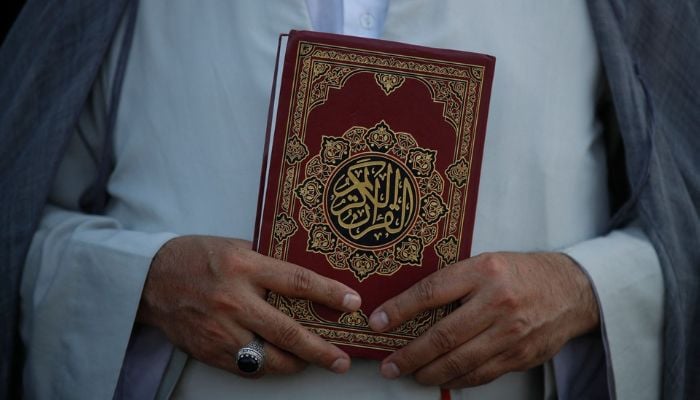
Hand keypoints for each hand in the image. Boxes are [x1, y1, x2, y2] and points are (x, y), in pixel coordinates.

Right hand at [137, 235, 361, 376]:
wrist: (150, 280)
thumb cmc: (196, 257)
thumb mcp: (235, 247)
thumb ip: (267, 263)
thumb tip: (305, 279)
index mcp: (244, 268)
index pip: (297, 282)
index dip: (329, 293)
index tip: (353, 303)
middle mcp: (234, 301)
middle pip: (288, 332)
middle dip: (321, 350)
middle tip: (342, 360)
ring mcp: (221, 330)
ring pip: (269, 359)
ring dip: (297, 364)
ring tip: (313, 362)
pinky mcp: (209, 351)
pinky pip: (247, 367)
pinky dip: (267, 367)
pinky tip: (278, 361)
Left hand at [368, 252, 598, 387]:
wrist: (571, 290)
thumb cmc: (520, 274)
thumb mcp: (486, 263)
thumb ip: (454, 283)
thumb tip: (410, 307)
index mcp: (483, 271)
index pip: (430, 292)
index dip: (399, 310)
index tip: (377, 322)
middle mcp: (496, 302)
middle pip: (443, 335)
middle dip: (410, 355)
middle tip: (389, 365)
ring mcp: (510, 332)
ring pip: (460, 361)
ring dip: (429, 373)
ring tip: (410, 374)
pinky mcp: (520, 355)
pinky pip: (481, 374)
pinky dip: (457, 380)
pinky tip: (442, 379)